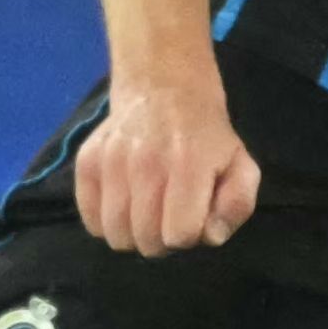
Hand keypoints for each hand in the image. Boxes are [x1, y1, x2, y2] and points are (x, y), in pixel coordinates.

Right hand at [71, 60, 258, 254]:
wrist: (164, 87)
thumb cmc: (206, 135)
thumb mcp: (241, 165)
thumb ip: (237, 204)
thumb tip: (209, 235)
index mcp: (188, 165)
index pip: (179, 235)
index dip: (190, 235)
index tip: (192, 217)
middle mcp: (145, 163)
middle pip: (146, 241)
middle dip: (162, 240)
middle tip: (169, 217)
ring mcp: (110, 161)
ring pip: (115, 235)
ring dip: (134, 234)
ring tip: (147, 212)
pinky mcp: (86, 161)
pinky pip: (90, 220)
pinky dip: (107, 222)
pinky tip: (125, 204)